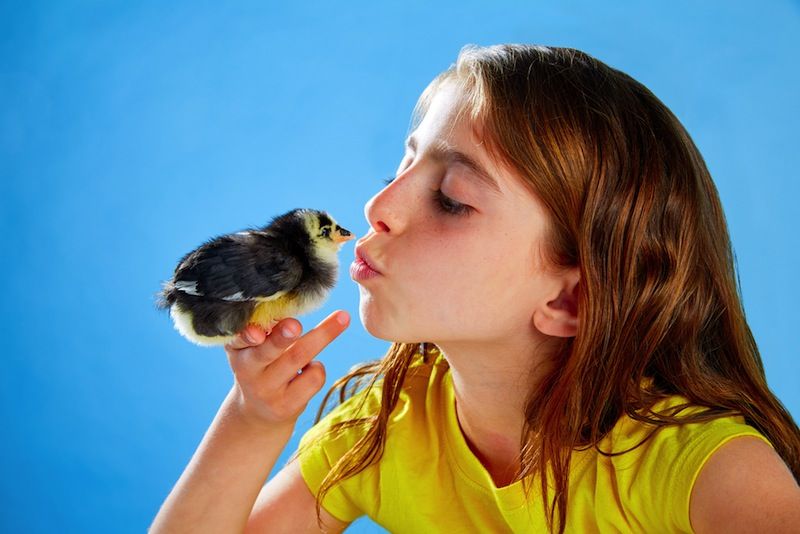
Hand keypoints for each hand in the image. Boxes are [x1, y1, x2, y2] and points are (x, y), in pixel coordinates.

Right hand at [223, 310, 349, 428]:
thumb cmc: (258, 366)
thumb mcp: (250, 347)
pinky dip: (318, 366)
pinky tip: (309, 368)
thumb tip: (290, 318)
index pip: (239, 340)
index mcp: (238, 350)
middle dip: (282, 336)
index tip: (256, 332)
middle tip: (295, 325)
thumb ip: (263, 329)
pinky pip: (314, 378)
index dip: (247, 335)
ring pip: (298, 357)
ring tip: (335, 323)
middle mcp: (248, 371)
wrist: (256, 411)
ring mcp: (267, 391)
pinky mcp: (287, 405)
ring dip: (322, 335)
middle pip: (268, 351)